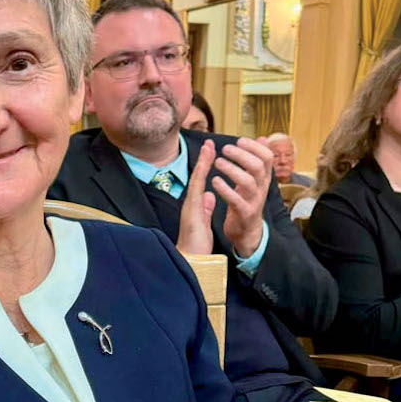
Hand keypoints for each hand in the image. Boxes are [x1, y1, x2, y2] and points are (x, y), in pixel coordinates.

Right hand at [177, 139, 217, 254]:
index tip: (211, 152)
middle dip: (204, 159)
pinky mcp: (191, 212)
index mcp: (195, 206)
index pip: (201, 182)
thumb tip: (210, 196)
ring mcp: (190, 206)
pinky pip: (197, 191)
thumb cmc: (196, 245)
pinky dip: (201, 177)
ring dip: (202, 163)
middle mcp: (191, 203)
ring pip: (196, 180)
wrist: (189, 259)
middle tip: (209, 142)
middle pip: (197, 177)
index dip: (206, 167)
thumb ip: (206, 208)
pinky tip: (205, 166)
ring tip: (208, 147)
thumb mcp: (203, 223)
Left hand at [211, 137, 273, 258]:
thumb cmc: (246, 201)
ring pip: (248, 182)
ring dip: (232, 170)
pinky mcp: (244, 214)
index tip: (239, 141)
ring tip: (217, 163)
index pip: (267, 157)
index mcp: (263, 178)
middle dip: (241, 155)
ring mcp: (254, 201)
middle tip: (225, 149)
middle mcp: (261, 188)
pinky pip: (236, 200)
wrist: (246, 231)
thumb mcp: (254, 179)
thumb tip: (262, 138)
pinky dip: (225, 190)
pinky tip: (215, 181)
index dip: (254, 147)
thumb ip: (256, 159)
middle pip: (258, 166)